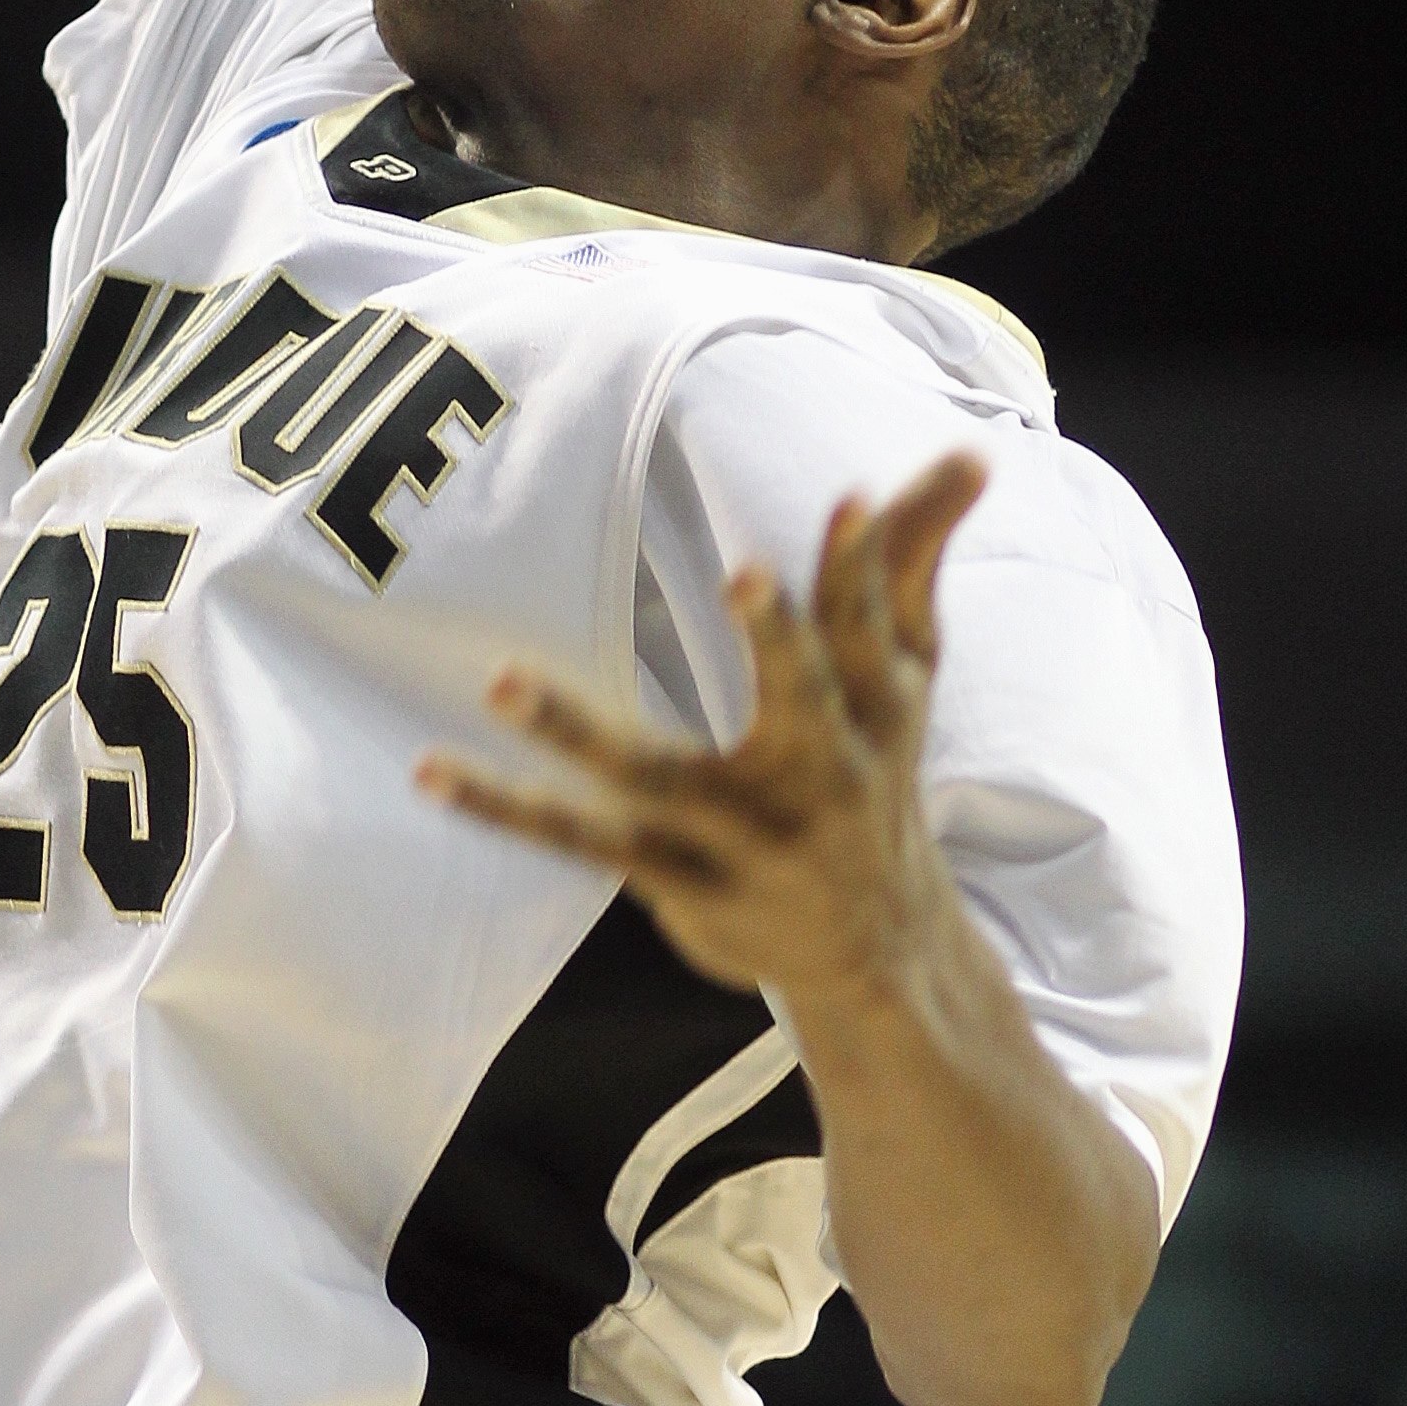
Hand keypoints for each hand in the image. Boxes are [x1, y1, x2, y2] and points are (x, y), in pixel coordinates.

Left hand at [417, 452, 990, 1010]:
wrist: (878, 951)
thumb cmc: (878, 774)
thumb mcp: (907, 677)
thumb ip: (911, 562)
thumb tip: (973, 453)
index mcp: (877, 712)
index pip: (869, 626)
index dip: (866, 563)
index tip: (854, 497)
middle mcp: (823, 776)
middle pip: (801, 701)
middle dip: (779, 639)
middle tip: (745, 576)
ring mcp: (748, 839)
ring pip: (658, 779)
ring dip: (579, 733)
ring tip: (499, 682)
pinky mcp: (684, 885)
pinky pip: (584, 842)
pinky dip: (509, 810)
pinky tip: (433, 772)